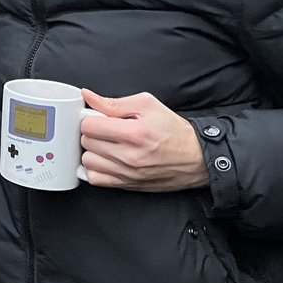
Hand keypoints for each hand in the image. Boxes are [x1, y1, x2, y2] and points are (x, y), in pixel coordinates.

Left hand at [78, 89, 209, 190]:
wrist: (196, 158)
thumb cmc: (174, 130)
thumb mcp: (147, 105)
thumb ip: (114, 102)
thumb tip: (88, 96)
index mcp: (133, 133)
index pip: (88, 126)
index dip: (90, 118)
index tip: (99, 118)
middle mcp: (128, 156)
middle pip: (86, 142)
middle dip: (92, 133)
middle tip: (105, 130)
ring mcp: (127, 173)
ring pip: (87, 161)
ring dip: (93, 151)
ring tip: (106, 145)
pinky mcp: (127, 185)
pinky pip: (95, 179)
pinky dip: (95, 169)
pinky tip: (105, 160)